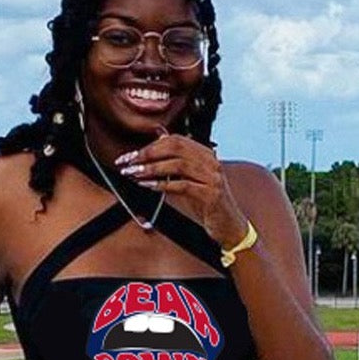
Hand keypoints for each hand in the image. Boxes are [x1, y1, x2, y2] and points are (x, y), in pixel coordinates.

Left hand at [115, 132, 248, 247]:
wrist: (230, 225)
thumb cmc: (207, 202)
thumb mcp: (191, 177)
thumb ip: (176, 158)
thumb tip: (158, 133)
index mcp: (205, 154)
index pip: (175, 140)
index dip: (150, 145)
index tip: (130, 156)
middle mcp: (211, 161)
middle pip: (175, 148)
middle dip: (148, 154)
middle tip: (128, 163)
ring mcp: (212, 177)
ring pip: (178, 165)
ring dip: (152, 169)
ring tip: (134, 174)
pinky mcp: (211, 194)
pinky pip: (183, 185)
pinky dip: (163, 184)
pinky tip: (148, 186)